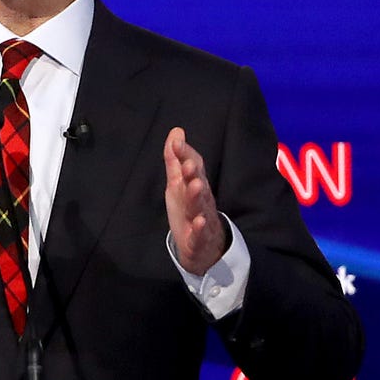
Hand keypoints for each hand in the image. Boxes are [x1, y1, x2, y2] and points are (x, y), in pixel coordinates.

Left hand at [164, 127, 226, 275]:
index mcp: (195, 185)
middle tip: (188, 165)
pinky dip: (199, 229)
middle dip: (193, 174)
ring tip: (194, 186)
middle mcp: (201, 200)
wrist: (204, 248)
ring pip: (200, 207)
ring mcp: (201, 219)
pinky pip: (199, 234)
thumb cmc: (189, 209)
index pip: (193, 167)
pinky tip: (197, 222)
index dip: (185, 155)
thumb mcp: (178, 183)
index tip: (176, 143)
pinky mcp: (198, 239)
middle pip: (198, 185)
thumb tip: (176, 131)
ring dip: (197, 197)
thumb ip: (175, 159)